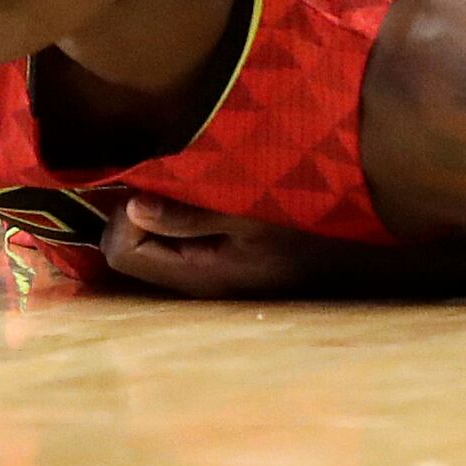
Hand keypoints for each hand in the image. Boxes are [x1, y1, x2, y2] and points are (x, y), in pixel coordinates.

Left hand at [96, 193, 332, 297]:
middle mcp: (187, 283)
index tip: (154, 187)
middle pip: (126, 251)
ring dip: (152, 216)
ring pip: (145, 248)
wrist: (343, 263)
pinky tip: (193, 204)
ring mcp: (197, 279)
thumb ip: (188, 214)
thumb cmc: (299, 232)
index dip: (127, 214)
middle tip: (165, 182)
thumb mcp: (249, 215)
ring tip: (179, 189)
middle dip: (133, 213)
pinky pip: (167, 247)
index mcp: (193, 273)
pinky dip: (168, 223)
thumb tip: (132, 205)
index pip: (122, 249)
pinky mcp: (209, 269)